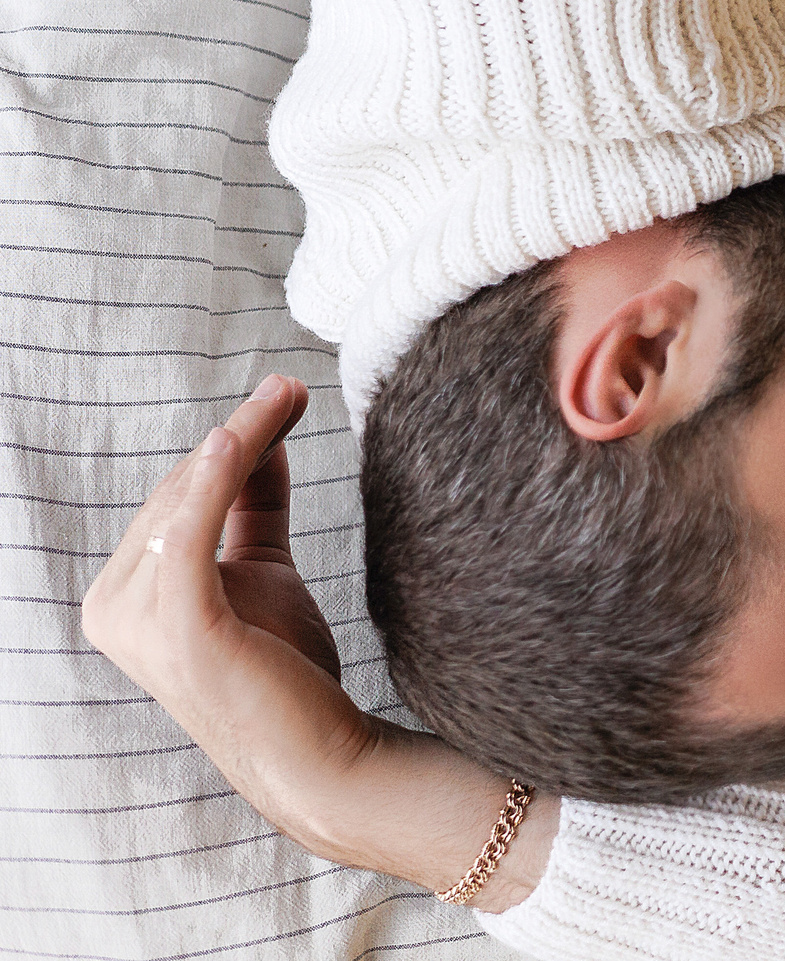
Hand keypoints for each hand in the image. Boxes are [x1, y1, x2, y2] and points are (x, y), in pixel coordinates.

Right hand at [83, 378, 380, 837]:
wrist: (318, 750)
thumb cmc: (284, 666)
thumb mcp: (258, 568)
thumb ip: (248, 506)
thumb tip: (257, 436)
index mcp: (122, 593)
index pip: (173, 498)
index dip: (231, 444)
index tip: (285, 395)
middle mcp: (113, 609)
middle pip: (177, 494)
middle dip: (239, 435)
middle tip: (293, 386)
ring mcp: (140, 624)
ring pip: (187, 504)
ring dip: (239, 440)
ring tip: (289, 393)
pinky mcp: (182, 631)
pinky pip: (190, 538)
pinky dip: (211, 484)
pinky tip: (238, 439)